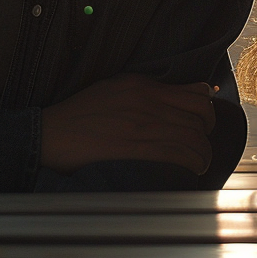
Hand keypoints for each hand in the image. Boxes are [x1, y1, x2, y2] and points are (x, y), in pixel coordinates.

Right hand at [39, 73, 216, 175]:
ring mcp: (143, 126)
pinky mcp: (136, 150)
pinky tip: (190, 171)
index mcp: (143, 86)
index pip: (196, 94)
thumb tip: (182, 96)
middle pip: (200, 118)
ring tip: (197, 163)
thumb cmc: (80, 114)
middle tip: (201, 146)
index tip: (204, 124)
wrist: (49, 135)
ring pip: (194, 139)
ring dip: (203, 154)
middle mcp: (148, 103)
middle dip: (207, 135)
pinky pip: (179, 156)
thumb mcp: (115, 88)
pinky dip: (191, 165)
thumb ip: (148, 91)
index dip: (207, 111)